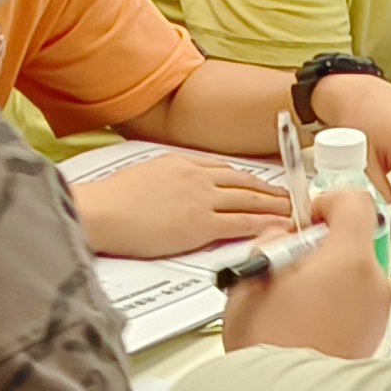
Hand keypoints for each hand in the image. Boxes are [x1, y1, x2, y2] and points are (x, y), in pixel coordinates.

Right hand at [72, 149, 293, 258]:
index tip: (257, 182)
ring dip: (273, 205)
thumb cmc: (110, 200)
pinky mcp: (201, 225)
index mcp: (181, 163)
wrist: (101, 211)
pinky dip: (263, 224)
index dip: (245, 177)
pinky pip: (241, 223)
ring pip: (249, 200)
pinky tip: (276, 227)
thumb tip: (173, 188)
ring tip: (289, 210)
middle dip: (267, 189)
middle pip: (242, 181)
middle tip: (285, 195)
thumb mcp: (143, 174)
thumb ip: (166, 179)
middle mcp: (197, 177)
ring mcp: (202, 200)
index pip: (223, 169)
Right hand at [223, 184, 390, 359]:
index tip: (307, 219)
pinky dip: (335, 304)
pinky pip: (357, 303)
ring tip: (290, 302)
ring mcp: (378, 312)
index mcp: (349, 260)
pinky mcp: (374, 336)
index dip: (327, 202)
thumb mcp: (252, 279)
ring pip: (355, 274)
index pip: (355, 202)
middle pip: (354, 242)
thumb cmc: (268, 348)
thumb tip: (280, 237)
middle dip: (321, 249)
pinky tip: (303, 322)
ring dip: (327, 278)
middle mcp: (374, 283)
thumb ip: (270, 244)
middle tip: (288, 268)